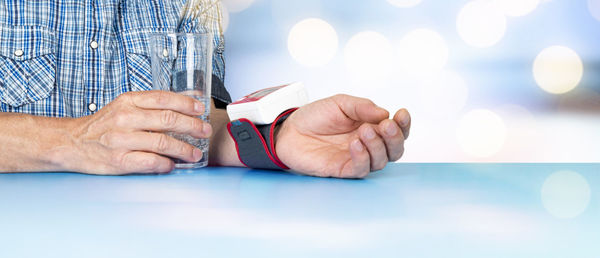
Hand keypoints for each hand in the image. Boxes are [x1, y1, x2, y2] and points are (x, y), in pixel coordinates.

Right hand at [63, 91, 211, 174]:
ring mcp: (121, 140)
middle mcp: (125, 118)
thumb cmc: (104, 125)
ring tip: (195, 153)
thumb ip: (153, 104)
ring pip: (162, 142)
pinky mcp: (119, 161)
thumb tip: (190, 98)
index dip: (186, 103)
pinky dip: (166, 164)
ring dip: (184, 149)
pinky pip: (150, 162)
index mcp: (128, 101)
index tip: (201, 110)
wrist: (71, 143)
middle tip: (205, 131)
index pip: (164, 98)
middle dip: (192, 126)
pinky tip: (172, 165)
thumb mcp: (125, 106)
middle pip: (168, 120)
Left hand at [275, 94, 410, 177]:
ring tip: (364, 131)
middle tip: (385, 126)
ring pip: (381, 161)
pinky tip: (356, 144)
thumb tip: (385, 113)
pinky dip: (363, 157)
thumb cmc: (315, 116)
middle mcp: (368, 145)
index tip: (402, 113)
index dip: (403, 124)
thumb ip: (362, 107)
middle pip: (395, 150)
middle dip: (395, 138)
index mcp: (371, 127)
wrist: (289, 130)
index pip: (396, 130)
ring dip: (377, 146)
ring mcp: (356, 158)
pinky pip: (361, 169)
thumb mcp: (340, 103)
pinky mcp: (343, 170)